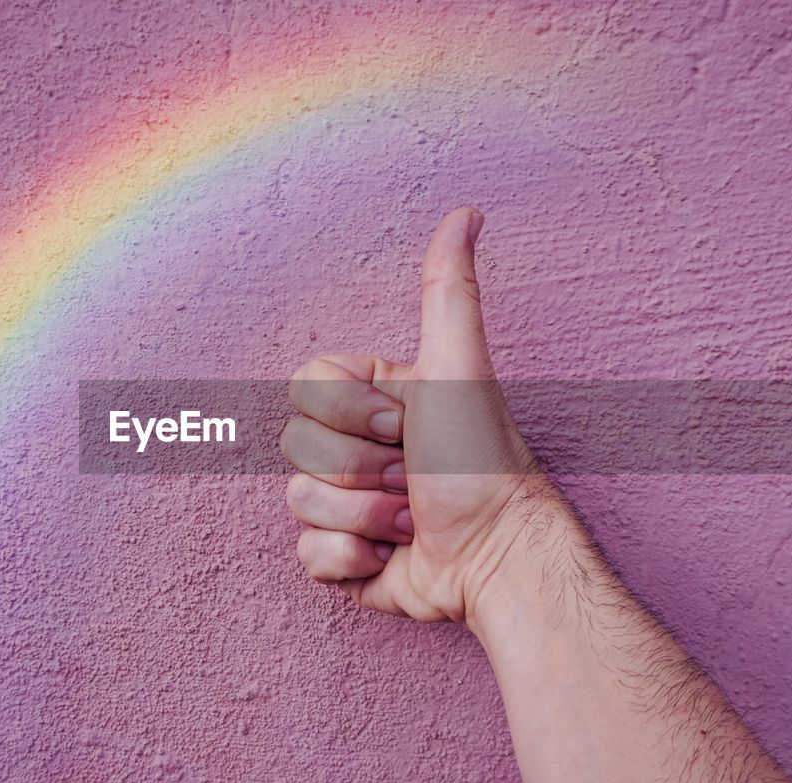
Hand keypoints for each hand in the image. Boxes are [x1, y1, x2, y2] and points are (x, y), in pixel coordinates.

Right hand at [281, 208, 548, 625]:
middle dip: (360, 470)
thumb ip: (448, 291)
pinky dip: (350, 560)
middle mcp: (356, 447)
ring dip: (362, 516)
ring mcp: (347, 504)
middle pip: (296, 446)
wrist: (495, 557)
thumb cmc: (480, 462)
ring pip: (298, 500)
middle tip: (413, 475)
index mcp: (374, 400)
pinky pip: (306, 555)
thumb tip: (467, 212)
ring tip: (411, 518)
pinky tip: (391, 556)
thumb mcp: (459, 369)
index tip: (404, 424)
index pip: (304, 390)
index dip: (350, 413)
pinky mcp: (344, 559)